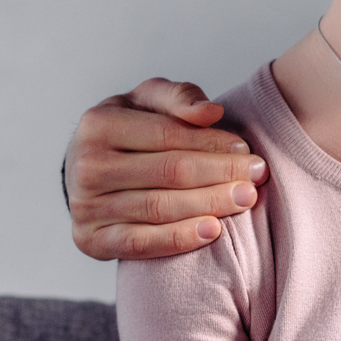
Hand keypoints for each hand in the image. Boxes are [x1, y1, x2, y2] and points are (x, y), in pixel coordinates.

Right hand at [67, 79, 267, 260]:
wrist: (84, 171)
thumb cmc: (127, 131)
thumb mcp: (147, 100)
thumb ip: (179, 97)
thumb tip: (210, 112)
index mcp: (97, 124)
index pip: (168, 135)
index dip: (211, 143)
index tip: (246, 150)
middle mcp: (86, 166)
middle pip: (169, 172)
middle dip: (219, 173)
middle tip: (256, 176)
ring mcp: (85, 206)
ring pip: (159, 208)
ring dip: (209, 204)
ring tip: (244, 199)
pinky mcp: (90, 240)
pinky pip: (141, 244)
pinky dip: (179, 238)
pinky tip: (212, 230)